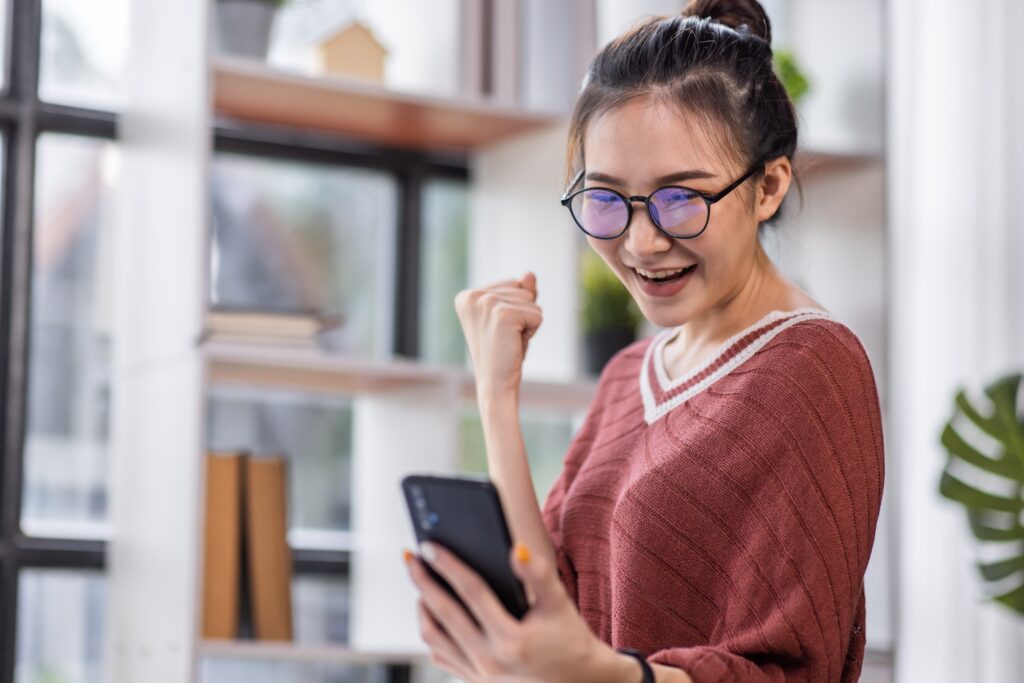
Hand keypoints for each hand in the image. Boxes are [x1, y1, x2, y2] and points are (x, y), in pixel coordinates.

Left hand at [403, 541, 619, 682]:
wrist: (577, 681)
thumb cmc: (568, 637)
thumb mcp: (559, 604)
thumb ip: (539, 575)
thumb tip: (517, 548)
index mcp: (511, 640)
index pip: (471, 593)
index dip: (448, 565)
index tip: (428, 545)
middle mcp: (490, 661)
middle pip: (444, 613)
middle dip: (424, 581)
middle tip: (410, 556)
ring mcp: (479, 675)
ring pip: (435, 637)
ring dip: (423, 607)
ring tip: (420, 582)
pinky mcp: (473, 681)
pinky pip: (440, 655)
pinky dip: (432, 631)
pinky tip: (432, 611)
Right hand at [454, 271, 541, 397]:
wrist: (495, 385)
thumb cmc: (503, 353)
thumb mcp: (511, 318)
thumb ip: (520, 293)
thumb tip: (529, 274)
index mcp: (466, 296)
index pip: (512, 284)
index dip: (514, 309)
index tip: (499, 331)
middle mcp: (471, 296)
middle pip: (522, 289)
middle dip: (522, 315)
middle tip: (505, 339)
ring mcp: (485, 303)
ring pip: (531, 300)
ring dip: (527, 324)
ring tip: (509, 341)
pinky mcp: (502, 314)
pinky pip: (537, 314)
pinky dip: (532, 331)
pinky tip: (514, 344)